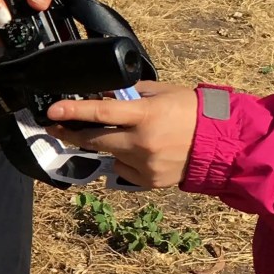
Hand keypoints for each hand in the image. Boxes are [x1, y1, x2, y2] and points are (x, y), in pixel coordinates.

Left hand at [45, 78, 200, 189]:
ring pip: (108, 155)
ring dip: (106, 144)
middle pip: (94, 140)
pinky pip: (123, 170)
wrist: (221, 144)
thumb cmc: (192, 111)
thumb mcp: (161, 93)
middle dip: (71, 132)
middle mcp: (142, 142)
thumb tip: (102, 96)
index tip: (51, 111)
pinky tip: (143, 151)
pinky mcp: (148, 181)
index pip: (101, 113)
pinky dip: (124, 159)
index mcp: (146, 115)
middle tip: (55, 125)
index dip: (74, 111)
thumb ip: (130, 95)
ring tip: (123, 134)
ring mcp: (144, 164)